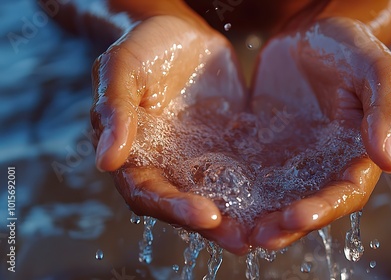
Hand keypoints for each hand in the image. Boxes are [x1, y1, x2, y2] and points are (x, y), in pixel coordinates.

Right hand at [91, 15, 249, 253]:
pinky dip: (258, 188)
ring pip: (216, 195)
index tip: (205, 215)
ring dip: (238, 217)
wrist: (180, 32)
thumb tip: (106, 161)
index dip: (173, 207)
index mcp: (134, 154)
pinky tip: (281, 198)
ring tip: (265, 233)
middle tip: (242, 239)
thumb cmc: (143, 46)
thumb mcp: (122, 69)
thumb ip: (115, 110)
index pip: (147, 193)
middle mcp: (166, 165)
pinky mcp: (227, 146)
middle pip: (185, 204)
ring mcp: (198, 158)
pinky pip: (241, 171)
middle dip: (212, 226)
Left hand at [248, 18, 390, 248]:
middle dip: (286, 226)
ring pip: (278, 196)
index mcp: (357, 152)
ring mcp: (294, 156)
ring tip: (237, 231)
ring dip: (261, 216)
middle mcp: (325, 163)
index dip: (323, 210)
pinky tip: (219, 198)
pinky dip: (238, 188)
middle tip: (259, 238)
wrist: (312, 29)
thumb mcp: (376, 69)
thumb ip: (385, 111)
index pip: (345, 192)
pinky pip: (251, 171)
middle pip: (308, 204)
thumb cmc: (351, 45)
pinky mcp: (266, 145)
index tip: (296, 218)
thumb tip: (389, 162)